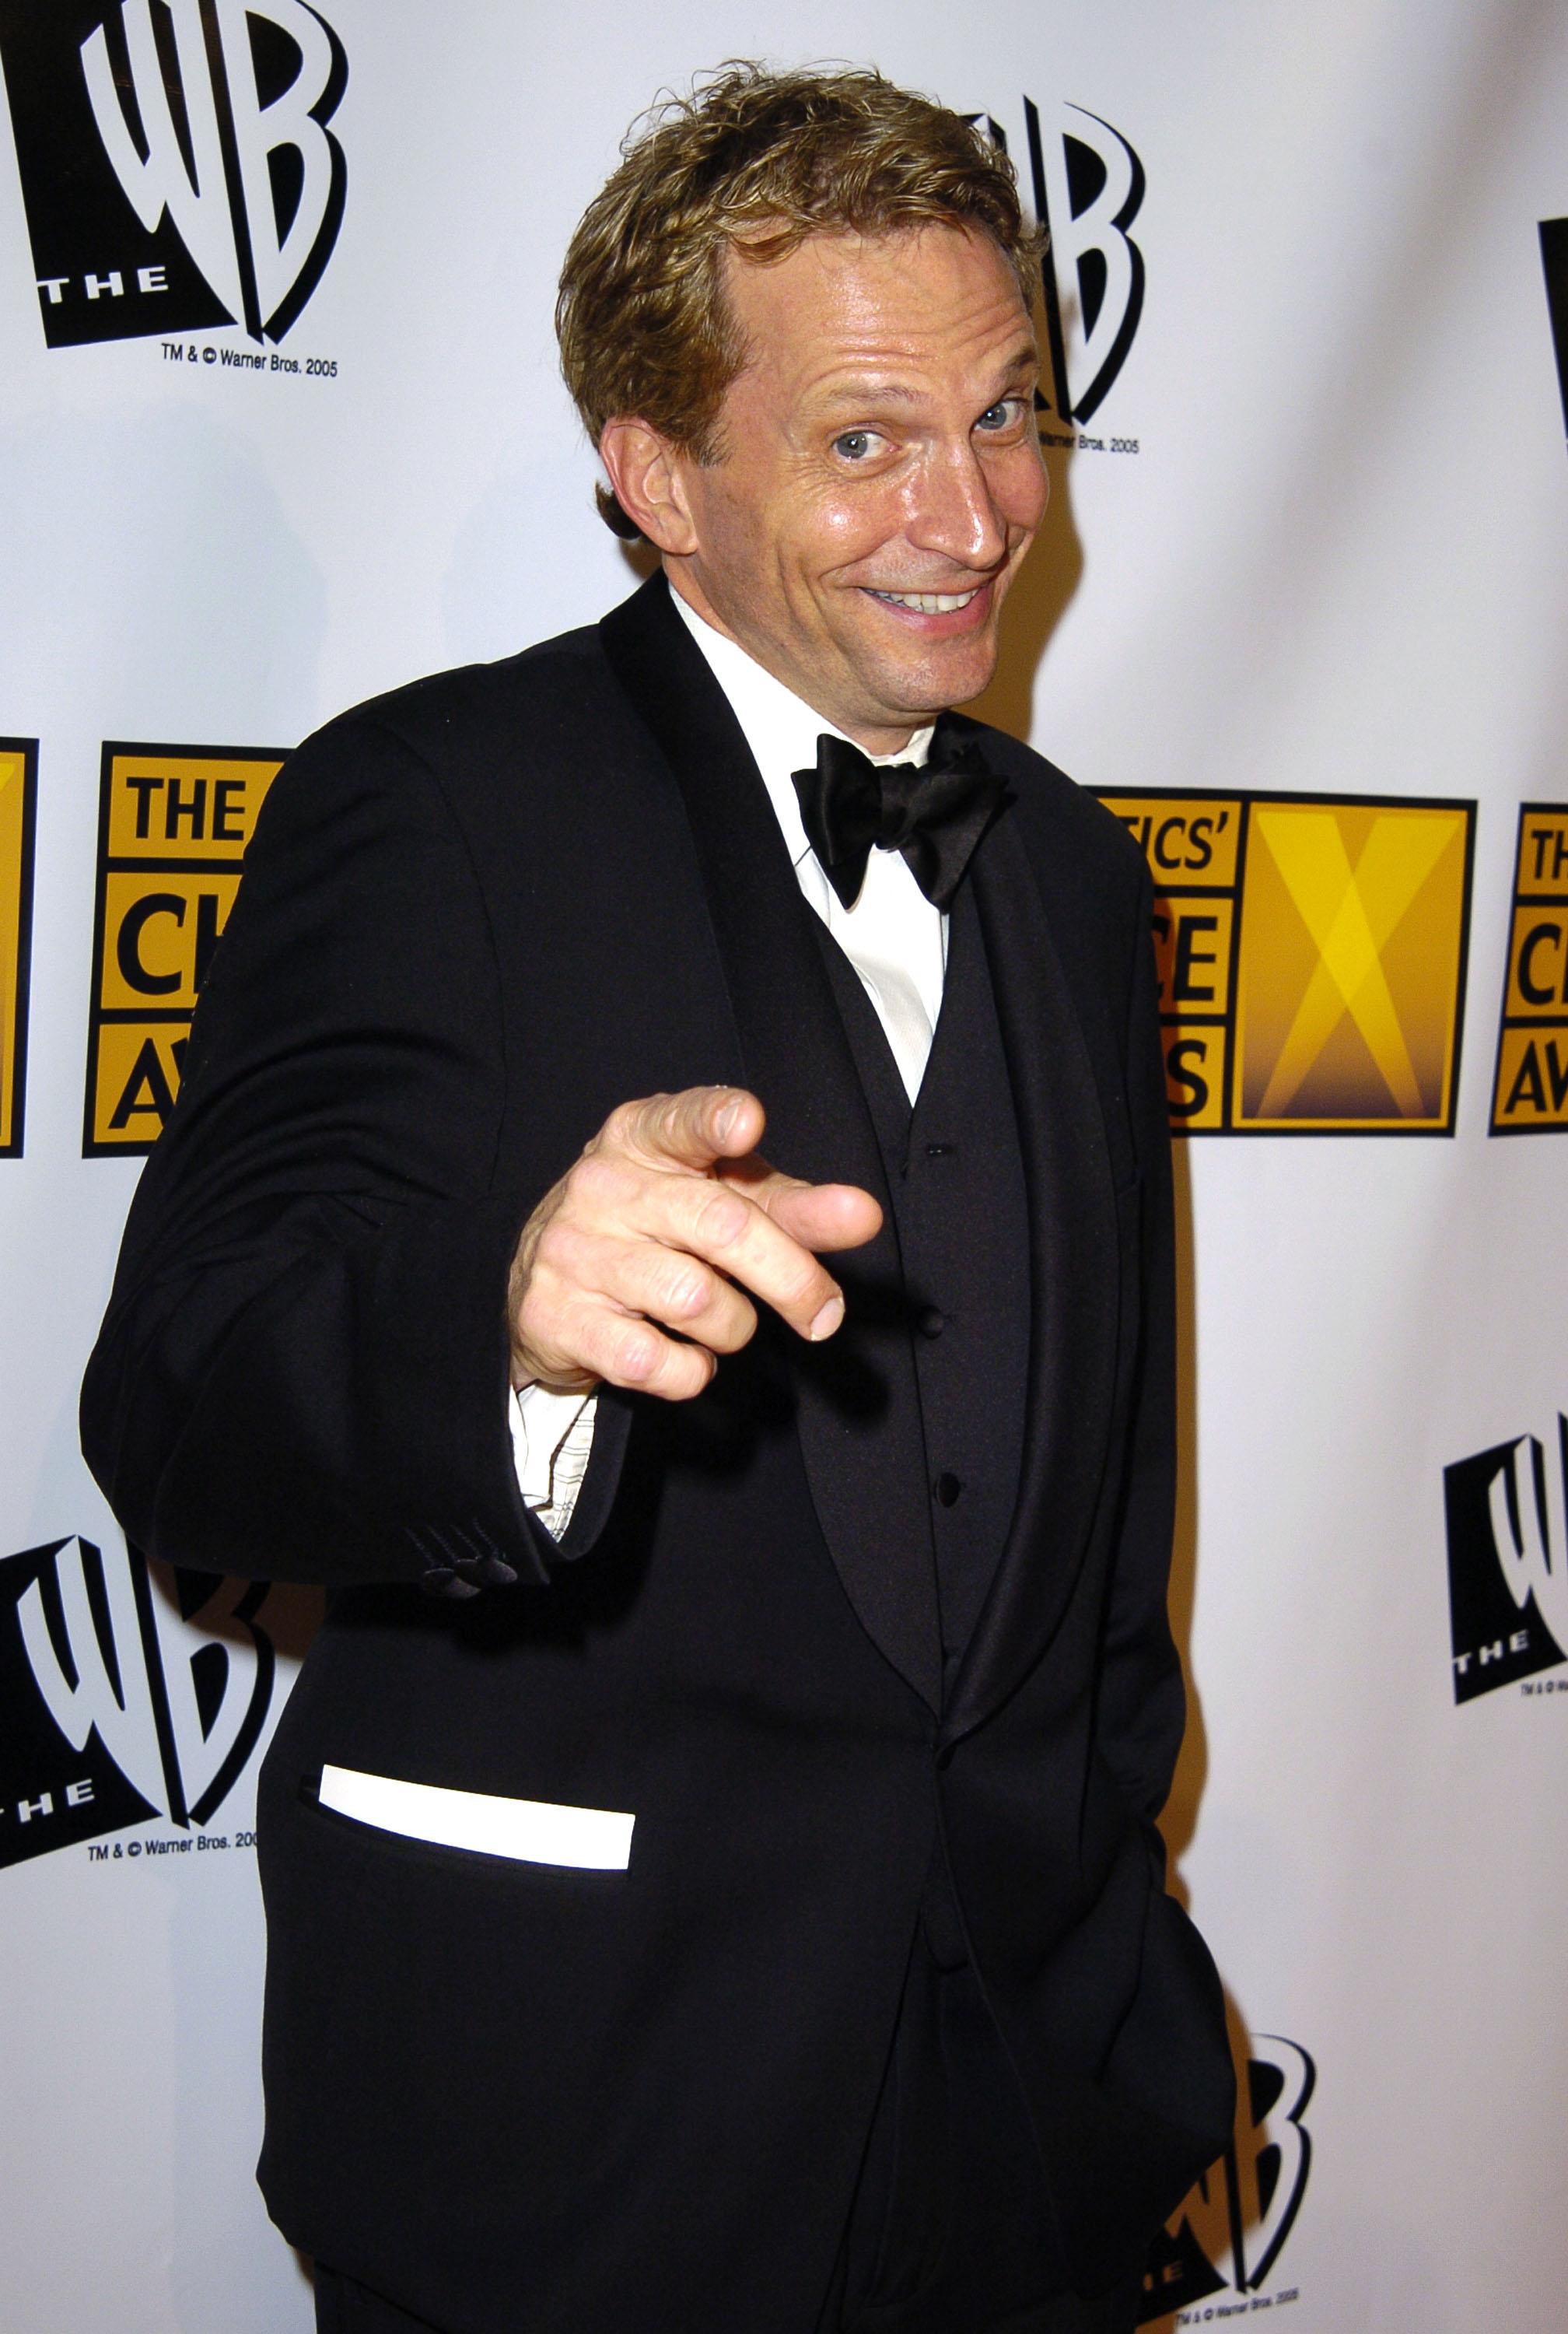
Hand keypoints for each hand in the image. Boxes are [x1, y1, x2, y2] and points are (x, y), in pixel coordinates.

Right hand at [508, 1086, 881, 1400]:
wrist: (543, 1284)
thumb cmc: (657, 1229)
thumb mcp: (721, 1202)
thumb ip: (793, 1207)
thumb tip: (864, 1215)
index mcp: (643, 1137)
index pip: (682, 1120)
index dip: (717, 1120)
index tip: (748, 1122)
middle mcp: (602, 1184)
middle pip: (723, 1227)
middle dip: (792, 1279)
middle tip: (825, 1313)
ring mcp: (574, 1250)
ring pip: (695, 1301)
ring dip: (735, 1329)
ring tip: (725, 1324)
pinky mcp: (557, 1317)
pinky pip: (654, 1361)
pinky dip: (691, 1372)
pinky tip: (684, 1357)